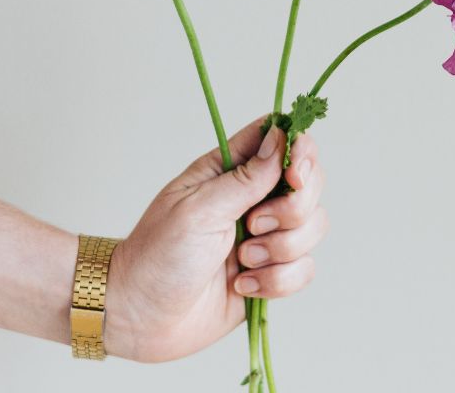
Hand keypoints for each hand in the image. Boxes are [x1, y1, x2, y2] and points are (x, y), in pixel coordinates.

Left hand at [104, 118, 327, 362]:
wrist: (142, 318)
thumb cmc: (158, 255)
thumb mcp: (199, 209)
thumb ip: (246, 178)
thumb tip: (281, 137)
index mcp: (230, 169)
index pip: (281, 138)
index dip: (299, 151)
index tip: (293, 176)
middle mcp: (253, 197)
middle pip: (309, 183)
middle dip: (291, 210)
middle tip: (252, 225)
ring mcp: (265, 236)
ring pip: (313, 227)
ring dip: (280, 250)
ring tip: (241, 261)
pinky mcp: (271, 273)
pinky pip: (304, 269)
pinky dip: (277, 282)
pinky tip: (242, 286)